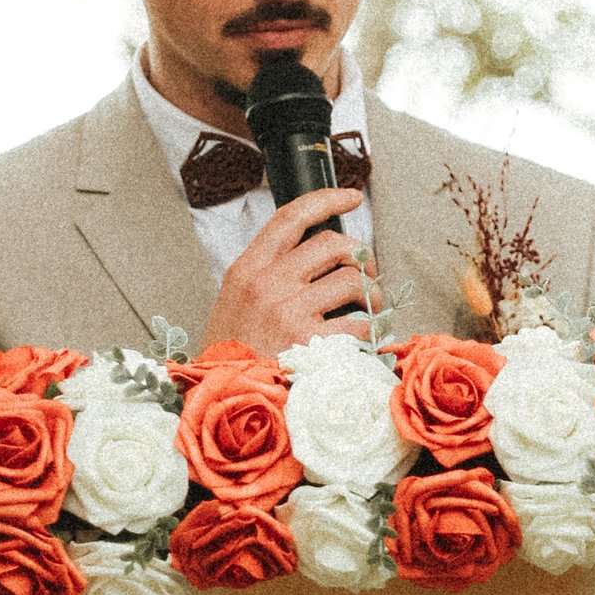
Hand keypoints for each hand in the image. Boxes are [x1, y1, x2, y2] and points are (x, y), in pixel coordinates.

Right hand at [208, 193, 380, 355]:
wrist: (223, 398)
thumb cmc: (232, 353)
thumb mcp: (234, 300)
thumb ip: (268, 272)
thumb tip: (318, 254)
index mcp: (248, 269)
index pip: (291, 216)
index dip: (326, 200)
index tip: (350, 196)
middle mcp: (268, 284)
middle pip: (333, 244)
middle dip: (360, 256)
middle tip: (366, 273)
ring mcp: (289, 312)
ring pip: (354, 280)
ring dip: (372, 293)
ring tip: (368, 308)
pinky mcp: (311, 343)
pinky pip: (361, 322)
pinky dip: (370, 329)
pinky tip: (361, 338)